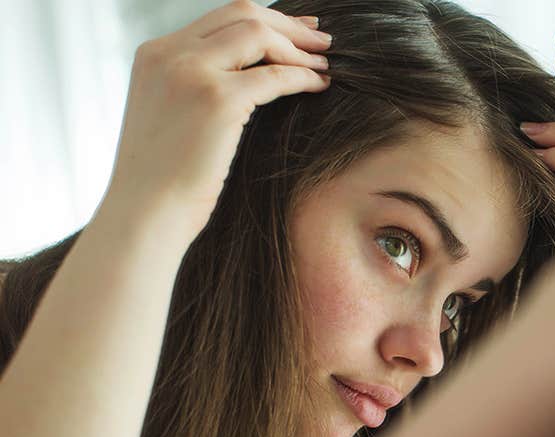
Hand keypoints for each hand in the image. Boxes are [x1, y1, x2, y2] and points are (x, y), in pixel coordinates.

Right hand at [101, 0, 331, 237]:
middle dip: (288, 24)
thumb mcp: (171, 116)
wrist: (144, 213)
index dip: (265, 19)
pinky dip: (303, 76)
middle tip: (322, 39)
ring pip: (259, 34)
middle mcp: (168, 54)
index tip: (297, 31)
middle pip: (241, 14)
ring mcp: (191, 73)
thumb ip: (196, 85)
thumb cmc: (163, 179)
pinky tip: (319, 86)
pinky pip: (275, 75)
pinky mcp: (216, 100)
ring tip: (324, 64)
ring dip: (299, 48)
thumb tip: (249, 74)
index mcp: (154, 54)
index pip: (219, 17)